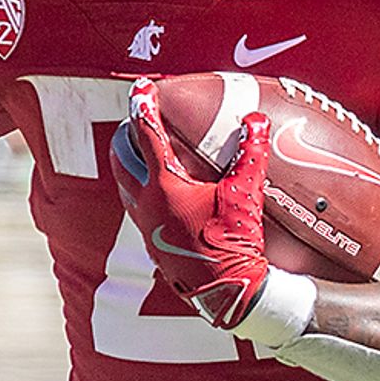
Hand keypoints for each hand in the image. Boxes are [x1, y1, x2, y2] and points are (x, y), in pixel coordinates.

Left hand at [111, 89, 270, 329]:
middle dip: (127, 137)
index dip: (144, 106)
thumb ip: (251, 153)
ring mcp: (147, 228)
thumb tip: (256, 120)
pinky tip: (160, 199)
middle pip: (123, 159)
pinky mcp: (154, 247)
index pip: (147, 134)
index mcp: (165, 186)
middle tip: (137, 122)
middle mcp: (147, 205)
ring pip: (126, 188)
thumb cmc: (235, 243)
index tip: (142, 87)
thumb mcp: (246, 194)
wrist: (229, 293)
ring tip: (143, 157)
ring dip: (132, 167)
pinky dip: (143, 194)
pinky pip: (139, 212)